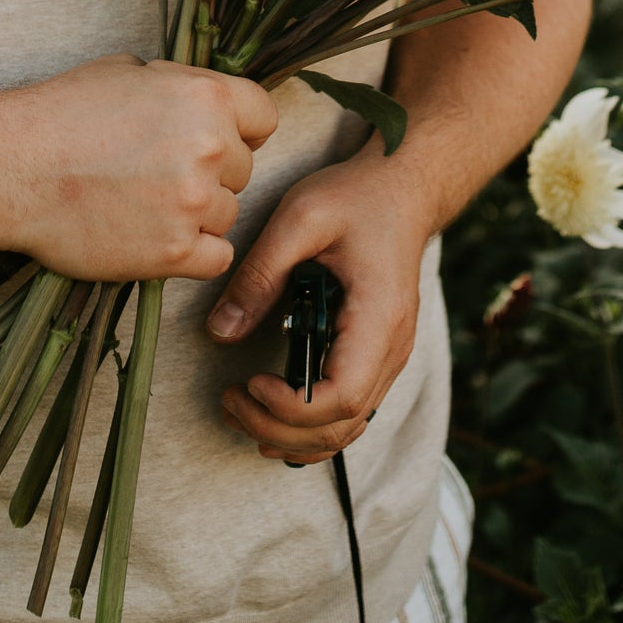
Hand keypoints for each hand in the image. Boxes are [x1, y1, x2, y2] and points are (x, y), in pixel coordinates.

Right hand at [0, 56, 277, 281]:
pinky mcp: (174, 253)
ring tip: (144, 204)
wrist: (13, 167)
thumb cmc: (60, 114)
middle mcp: (211, 147)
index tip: (221, 142)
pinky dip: (193, 253)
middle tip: (160, 175)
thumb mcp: (128, 71)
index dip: (242, 131)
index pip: (264, 118)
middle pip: (244, 170)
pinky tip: (157, 237)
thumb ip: (178, 85)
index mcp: (206, 96)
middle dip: (211, 173)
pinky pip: (216, 257)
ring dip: (196, 214)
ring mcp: (194, 203)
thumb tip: (198, 97)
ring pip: (227, 214)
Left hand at [206, 141, 433, 461]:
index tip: (250, 383)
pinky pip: (351, 411)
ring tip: (241, 412)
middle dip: (279, 429)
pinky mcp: (377, 354)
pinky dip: (312, 427)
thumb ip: (259, 274)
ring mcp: (389, 355)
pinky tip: (273, 418)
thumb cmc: (357, 196)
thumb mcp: (300, 219)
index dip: (291, 409)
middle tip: (230, 402)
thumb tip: (220, 333)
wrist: (402, 187)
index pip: (342, 397)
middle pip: (341, 425)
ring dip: (292, 436)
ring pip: (347, 428)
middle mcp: (392, 347)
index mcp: (378, 317)